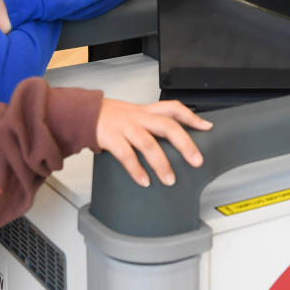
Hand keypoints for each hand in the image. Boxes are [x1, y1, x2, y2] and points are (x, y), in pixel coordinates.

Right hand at [96, 99, 212, 187]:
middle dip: (184, 144)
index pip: (173, 108)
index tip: (206, 127)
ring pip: (148, 143)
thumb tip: (173, 139)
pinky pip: (127, 155)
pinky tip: (144, 181)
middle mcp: (139, 117)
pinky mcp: (112, 138)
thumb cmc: (110, 117)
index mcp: (146, 111)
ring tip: (169, 179)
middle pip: (167, 126)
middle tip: (196, 160)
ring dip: (161, 163)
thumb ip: (151, 123)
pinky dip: (136, 170)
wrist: (84, 113)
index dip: (191, 117)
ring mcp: (126, 127)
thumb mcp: (134, 114)